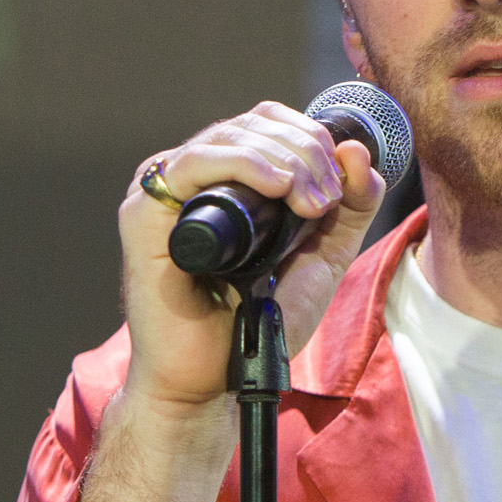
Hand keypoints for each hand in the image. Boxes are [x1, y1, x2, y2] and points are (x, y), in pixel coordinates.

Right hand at [116, 103, 388, 413]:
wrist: (214, 379)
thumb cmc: (257, 322)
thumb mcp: (323, 255)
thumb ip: (350, 206)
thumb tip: (358, 149)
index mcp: (231, 179)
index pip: (269, 123)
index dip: (311, 137)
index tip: (341, 182)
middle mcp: (196, 177)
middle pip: (254, 123)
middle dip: (306, 151)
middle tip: (326, 200)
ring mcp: (166, 192)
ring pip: (229, 135)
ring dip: (285, 160)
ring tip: (311, 204)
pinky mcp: (143, 214)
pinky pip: (191, 164)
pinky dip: (242, 164)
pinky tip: (278, 186)